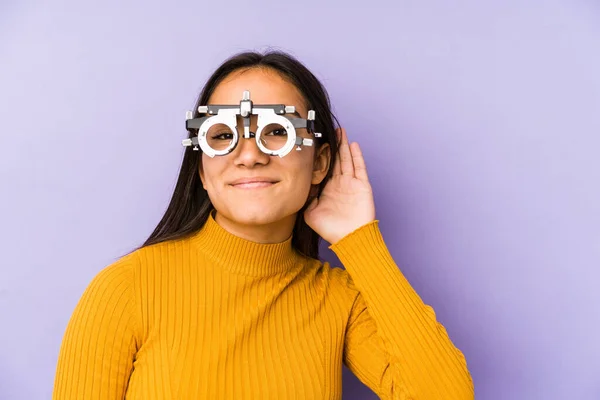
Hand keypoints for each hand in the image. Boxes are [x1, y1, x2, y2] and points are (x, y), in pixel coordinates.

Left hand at [304, 128, 375, 243]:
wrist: (350, 238)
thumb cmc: (330, 229)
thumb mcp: (310, 214)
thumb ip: (304, 200)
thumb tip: (298, 188)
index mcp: (328, 189)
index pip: (325, 168)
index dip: (322, 156)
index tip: (316, 142)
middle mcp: (340, 184)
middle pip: (336, 160)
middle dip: (334, 145)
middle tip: (330, 130)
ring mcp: (351, 184)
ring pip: (347, 160)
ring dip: (344, 145)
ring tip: (340, 131)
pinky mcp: (362, 186)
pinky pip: (359, 167)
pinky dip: (356, 156)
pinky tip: (353, 144)